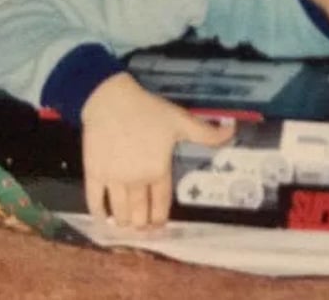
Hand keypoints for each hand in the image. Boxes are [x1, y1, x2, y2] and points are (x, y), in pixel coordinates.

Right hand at [80, 71, 233, 227]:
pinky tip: (102, 218)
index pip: (160, 205)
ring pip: (119, 212)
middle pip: (139, 214)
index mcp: (158, 171)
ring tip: (126, 225)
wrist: (111, 100)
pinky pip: (94, 201)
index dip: (160, 219)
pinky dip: (99, 213)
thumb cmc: (147, 110)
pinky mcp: (94, 173)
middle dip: (142, 225)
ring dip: (124, 223)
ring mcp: (113, 179)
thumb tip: (233, 130)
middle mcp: (136, 181)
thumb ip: (207, 133)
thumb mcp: (181, 121)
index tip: (159, 226)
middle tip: (143, 229)